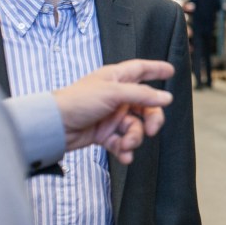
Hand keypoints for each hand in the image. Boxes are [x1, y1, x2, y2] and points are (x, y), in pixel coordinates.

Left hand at [53, 59, 173, 163]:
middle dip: (151, 119)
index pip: (141, 70)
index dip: (156, 69)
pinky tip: (124, 155)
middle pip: (145, 105)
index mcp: (116, 79)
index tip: (171, 71)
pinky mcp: (105, 133)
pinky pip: (123, 141)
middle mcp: (116, 96)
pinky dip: (125, 149)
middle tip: (151, 130)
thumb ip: (142, 95)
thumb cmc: (78, 101)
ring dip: (134, 138)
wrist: (54, 127)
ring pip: (135, 127)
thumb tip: (166, 97)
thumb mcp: (113, 93)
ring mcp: (111, 115)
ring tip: (126, 145)